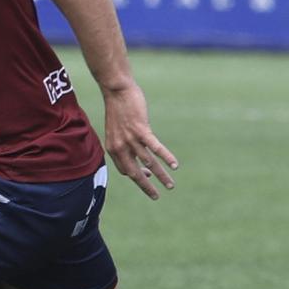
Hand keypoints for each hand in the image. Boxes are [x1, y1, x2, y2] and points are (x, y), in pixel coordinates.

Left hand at [101, 80, 177, 198]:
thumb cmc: (119, 109)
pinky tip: (175, 166)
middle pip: (135, 173)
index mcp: (113, 148)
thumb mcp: (117, 129)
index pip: (125, 170)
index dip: (138, 176)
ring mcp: (130, 139)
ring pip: (149, 163)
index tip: (148, 177)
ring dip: (161, 176)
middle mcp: (120, 147)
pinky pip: (156, 148)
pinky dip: (166, 157)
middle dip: (146, 187)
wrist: (116, 91)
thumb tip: (137, 153)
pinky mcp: (141, 130)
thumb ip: (125, 142)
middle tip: (156, 197)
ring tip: (171, 185)